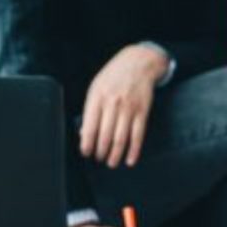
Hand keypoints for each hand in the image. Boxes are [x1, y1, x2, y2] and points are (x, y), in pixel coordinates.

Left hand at [80, 45, 168, 168]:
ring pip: (120, 139)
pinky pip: (137, 136)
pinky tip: (130, 160)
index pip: (89, 127)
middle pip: (105, 136)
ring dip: (115, 155)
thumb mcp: (96, 87)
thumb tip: (83, 133)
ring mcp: (128, 108)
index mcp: (97, 97)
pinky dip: (134, 150)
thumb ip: (90, 109)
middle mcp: (112, 103)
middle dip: (100, 152)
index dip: (86, 144)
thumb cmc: (114, 76)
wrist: (138, 63)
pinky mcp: (142, 112)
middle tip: (99, 159)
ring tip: (111, 163)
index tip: (86, 153)